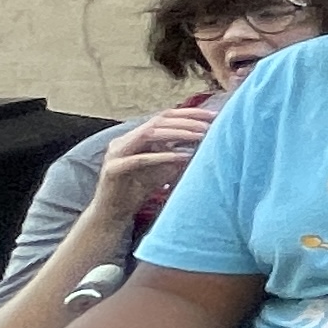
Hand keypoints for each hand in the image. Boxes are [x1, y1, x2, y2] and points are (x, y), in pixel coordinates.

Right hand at [91, 97, 217, 219]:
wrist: (114, 213)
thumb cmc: (141, 188)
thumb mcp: (165, 167)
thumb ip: (179, 153)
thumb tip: (207, 140)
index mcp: (135, 136)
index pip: (163, 117)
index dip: (188, 114)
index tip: (213, 115)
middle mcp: (124, 140)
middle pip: (157, 122)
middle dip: (186, 122)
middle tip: (209, 126)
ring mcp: (116, 153)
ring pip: (149, 134)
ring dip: (177, 134)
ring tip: (200, 136)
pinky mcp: (114, 169)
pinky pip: (140, 159)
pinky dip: (163, 156)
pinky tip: (183, 156)